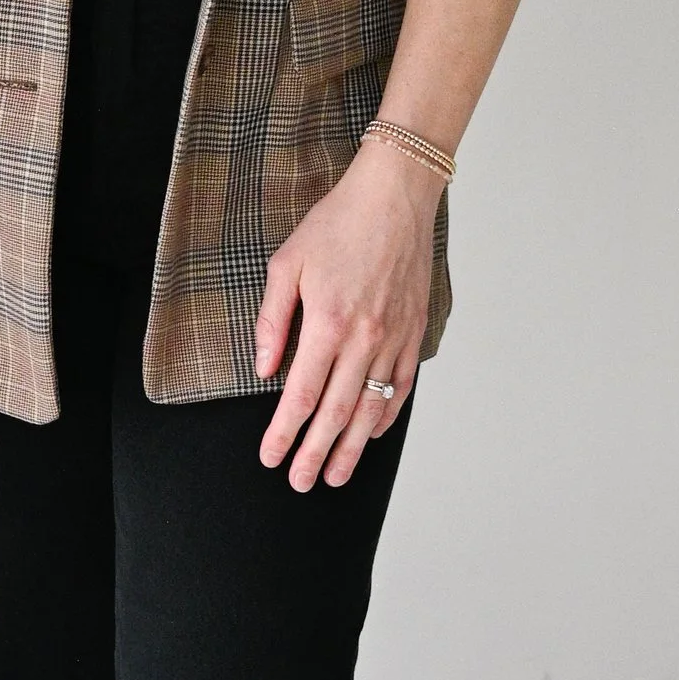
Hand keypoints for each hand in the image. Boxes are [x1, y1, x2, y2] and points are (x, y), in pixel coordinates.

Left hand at [253, 135, 435, 489]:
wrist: (395, 197)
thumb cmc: (338, 224)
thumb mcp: (287, 264)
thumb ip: (273, 321)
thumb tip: (264, 368)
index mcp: (328, 323)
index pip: (300, 395)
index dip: (284, 433)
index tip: (272, 457)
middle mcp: (364, 338)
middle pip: (336, 412)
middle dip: (316, 453)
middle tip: (302, 482)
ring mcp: (393, 338)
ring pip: (371, 407)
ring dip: (352, 447)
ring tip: (337, 476)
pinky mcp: (413, 331)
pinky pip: (401, 385)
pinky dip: (386, 414)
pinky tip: (370, 433)